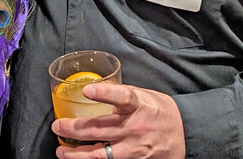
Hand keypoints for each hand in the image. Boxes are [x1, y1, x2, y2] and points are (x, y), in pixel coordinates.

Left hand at [52, 83, 185, 158]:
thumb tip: (97, 90)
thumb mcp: (144, 95)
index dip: (104, 93)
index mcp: (139, 104)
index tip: (87, 89)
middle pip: (101, 129)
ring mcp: (134, 147)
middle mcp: (135, 126)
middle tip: (57, 126)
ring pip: (101, 154)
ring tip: (62, 151)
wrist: (185, 133)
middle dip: (74, 129)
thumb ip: (122, 95)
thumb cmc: (160, 110)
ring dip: (78, 154)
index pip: (121, 96)